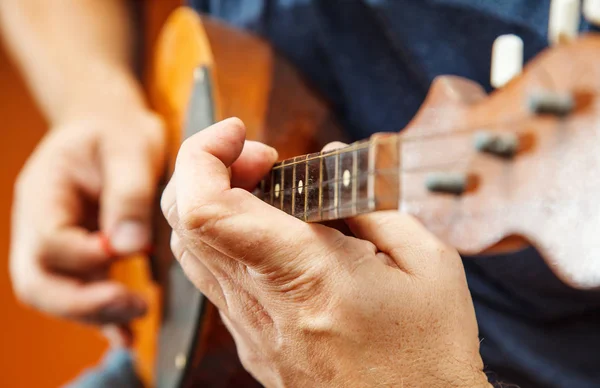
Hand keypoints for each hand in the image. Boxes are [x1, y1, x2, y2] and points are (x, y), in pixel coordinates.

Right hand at [10, 101, 165, 343]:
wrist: (109, 126)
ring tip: (136, 322)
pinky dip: (100, 316)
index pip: (48, 240)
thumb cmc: (118, 131)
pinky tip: (126, 335)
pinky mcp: (77, 256)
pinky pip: (79, 292)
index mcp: (44, 192)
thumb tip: (129, 249)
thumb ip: (129, 195)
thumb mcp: (129, 148)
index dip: (85, 256)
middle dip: (83, 304)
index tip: (129, 253)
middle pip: (37, 282)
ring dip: (92, 315)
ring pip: (55, 295)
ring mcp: (54, 244)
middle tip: (134, 308)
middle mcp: (39, 224)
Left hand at [161, 118, 489, 386]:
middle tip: (262, 157)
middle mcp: (264, 307)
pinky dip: (228, 238)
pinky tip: (274, 233)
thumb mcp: (427, 264)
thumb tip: (327, 163)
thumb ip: (372, 205)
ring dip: (215, 201)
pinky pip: (217, 280)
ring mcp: (251, 333)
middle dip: (209, 168)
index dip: (202, 156)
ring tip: (268, 188)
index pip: (206, 210)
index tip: (239, 134)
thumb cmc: (431, 353)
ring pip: (192, 251)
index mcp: (306, 277)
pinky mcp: (254, 346)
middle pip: (185, 222)